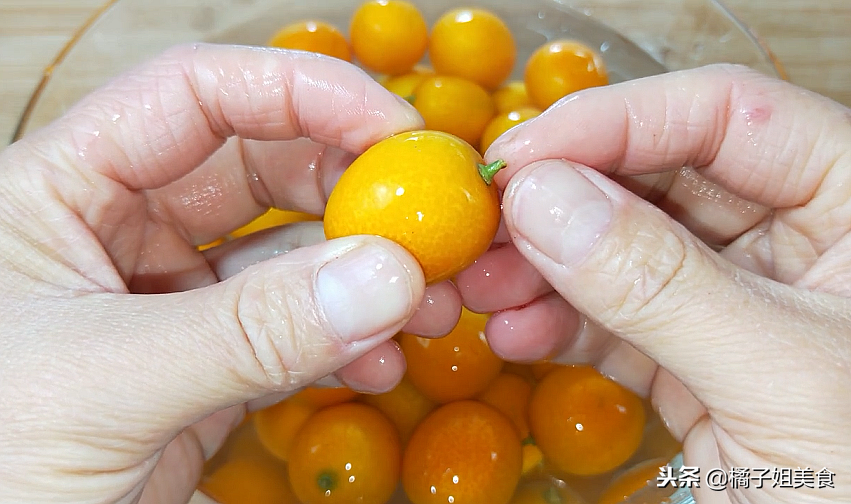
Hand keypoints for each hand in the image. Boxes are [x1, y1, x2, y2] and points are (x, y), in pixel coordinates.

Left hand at [0, 43, 460, 502]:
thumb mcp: (102, 383)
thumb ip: (246, 332)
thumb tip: (384, 278)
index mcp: (64, 190)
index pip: (198, 97)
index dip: (304, 94)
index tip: (395, 127)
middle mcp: (121, 233)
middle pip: (263, 169)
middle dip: (354, 191)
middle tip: (430, 225)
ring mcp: (168, 303)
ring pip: (289, 259)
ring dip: (366, 276)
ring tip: (428, 303)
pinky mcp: (202, 369)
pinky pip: (291, 335)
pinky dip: (346, 344)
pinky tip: (381, 361)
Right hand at [458, 64, 850, 502]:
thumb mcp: (780, 378)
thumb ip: (660, 284)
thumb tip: (545, 201)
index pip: (730, 116)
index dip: (619, 121)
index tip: (525, 152)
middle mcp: (801, 241)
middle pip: (662, 179)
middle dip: (565, 200)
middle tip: (487, 220)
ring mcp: (744, 303)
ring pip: (627, 252)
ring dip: (546, 267)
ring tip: (481, 285)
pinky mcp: (703, 363)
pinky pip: (620, 324)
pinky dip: (562, 328)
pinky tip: (515, 334)